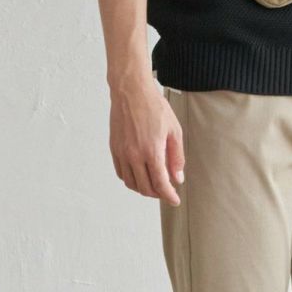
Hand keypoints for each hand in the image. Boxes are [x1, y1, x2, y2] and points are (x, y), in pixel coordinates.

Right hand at [109, 78, 184, 203]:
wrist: (131, 91)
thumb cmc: (154, 107)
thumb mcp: (174, 130)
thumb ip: (176, 157)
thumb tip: (177, 178)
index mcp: (151, 150)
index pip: (160, 183)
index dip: (169, 196)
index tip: (175, 200)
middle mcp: (134, 155)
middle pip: (145, 187)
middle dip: (158, 194)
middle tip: (167, 192)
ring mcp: (122, 153)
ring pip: (131, 183)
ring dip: (144, 189)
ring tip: (154, 185)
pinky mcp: (114, 148)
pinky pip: (121, 173)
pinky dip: (131, 179)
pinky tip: (140, 175)